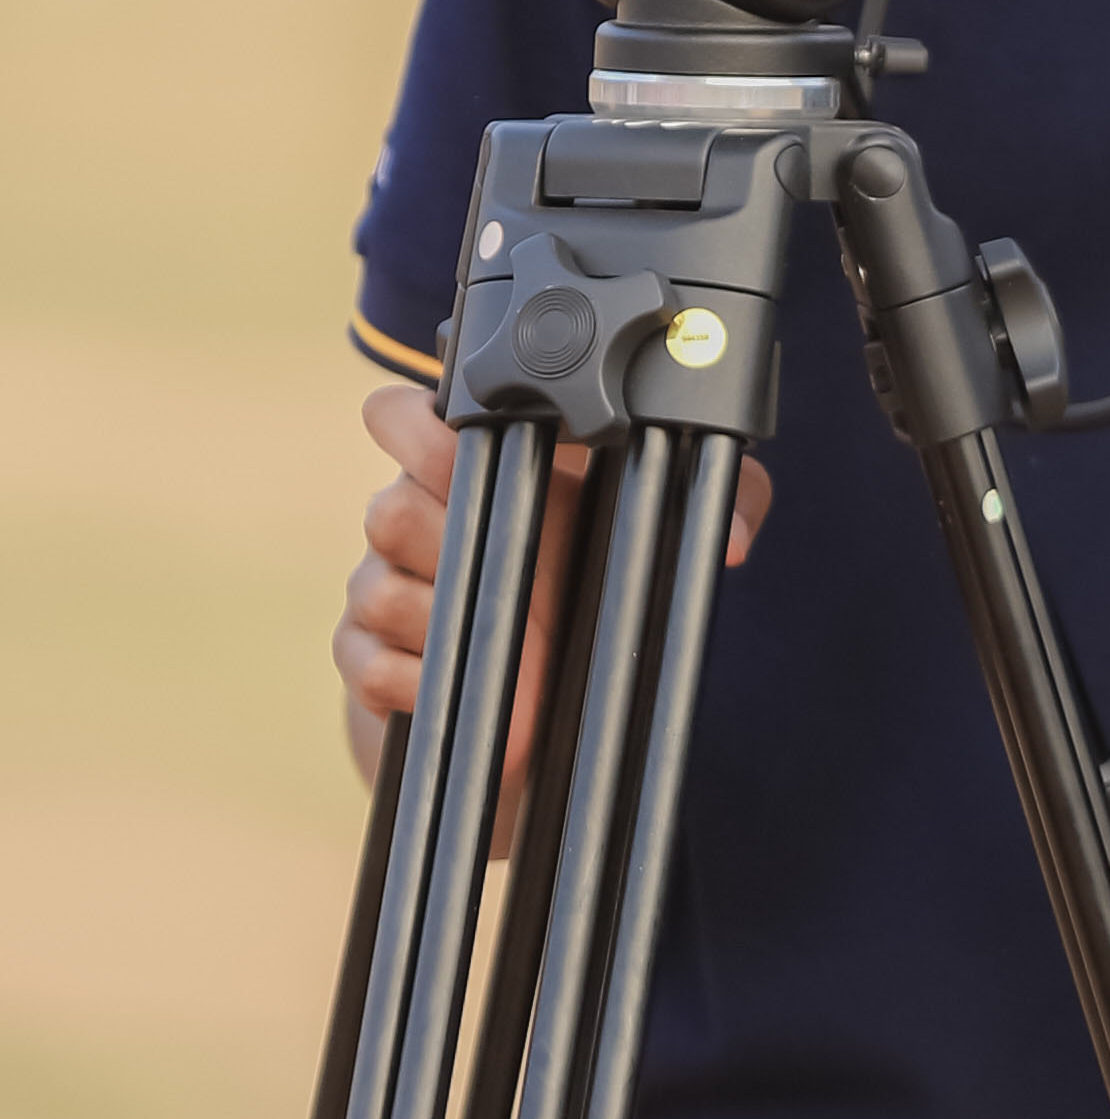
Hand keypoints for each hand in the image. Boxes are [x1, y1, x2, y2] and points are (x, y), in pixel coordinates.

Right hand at [338, 383, 769, 789]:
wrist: (537, 701)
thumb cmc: (592, 585)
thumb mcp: (664, 535)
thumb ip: (719, 507)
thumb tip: (735, 541)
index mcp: (471, 469)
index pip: (399, 417)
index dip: (413, 429)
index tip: (463, 450)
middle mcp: (410, 520)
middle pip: (388, 509)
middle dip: (452, 544)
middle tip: (521, 575)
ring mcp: (379, 589)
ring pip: (377, 589)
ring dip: (449, 623)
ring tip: (519, 653)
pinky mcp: (365, 659)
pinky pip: (367, 664)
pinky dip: (419, 683)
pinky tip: (468, 694)